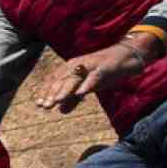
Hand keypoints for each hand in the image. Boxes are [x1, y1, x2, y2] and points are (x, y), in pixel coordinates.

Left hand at [35, 40, 154, 112]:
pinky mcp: (104, 68)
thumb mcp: (87, 87)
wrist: (127, 56)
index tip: (38, 104)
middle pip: (61, 79)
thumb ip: (74, 99)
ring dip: (65, 90)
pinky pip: (93, 77)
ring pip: (74, 78)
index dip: (45, 91)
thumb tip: (61, 111)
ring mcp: (90, 65)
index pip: (54, 80)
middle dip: (51, 93)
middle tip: (44, 106)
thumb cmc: (104, 71)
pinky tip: (80, 93)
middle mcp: (78, 65)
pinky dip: (87, 85)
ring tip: (56, 101)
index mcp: (71, 68)